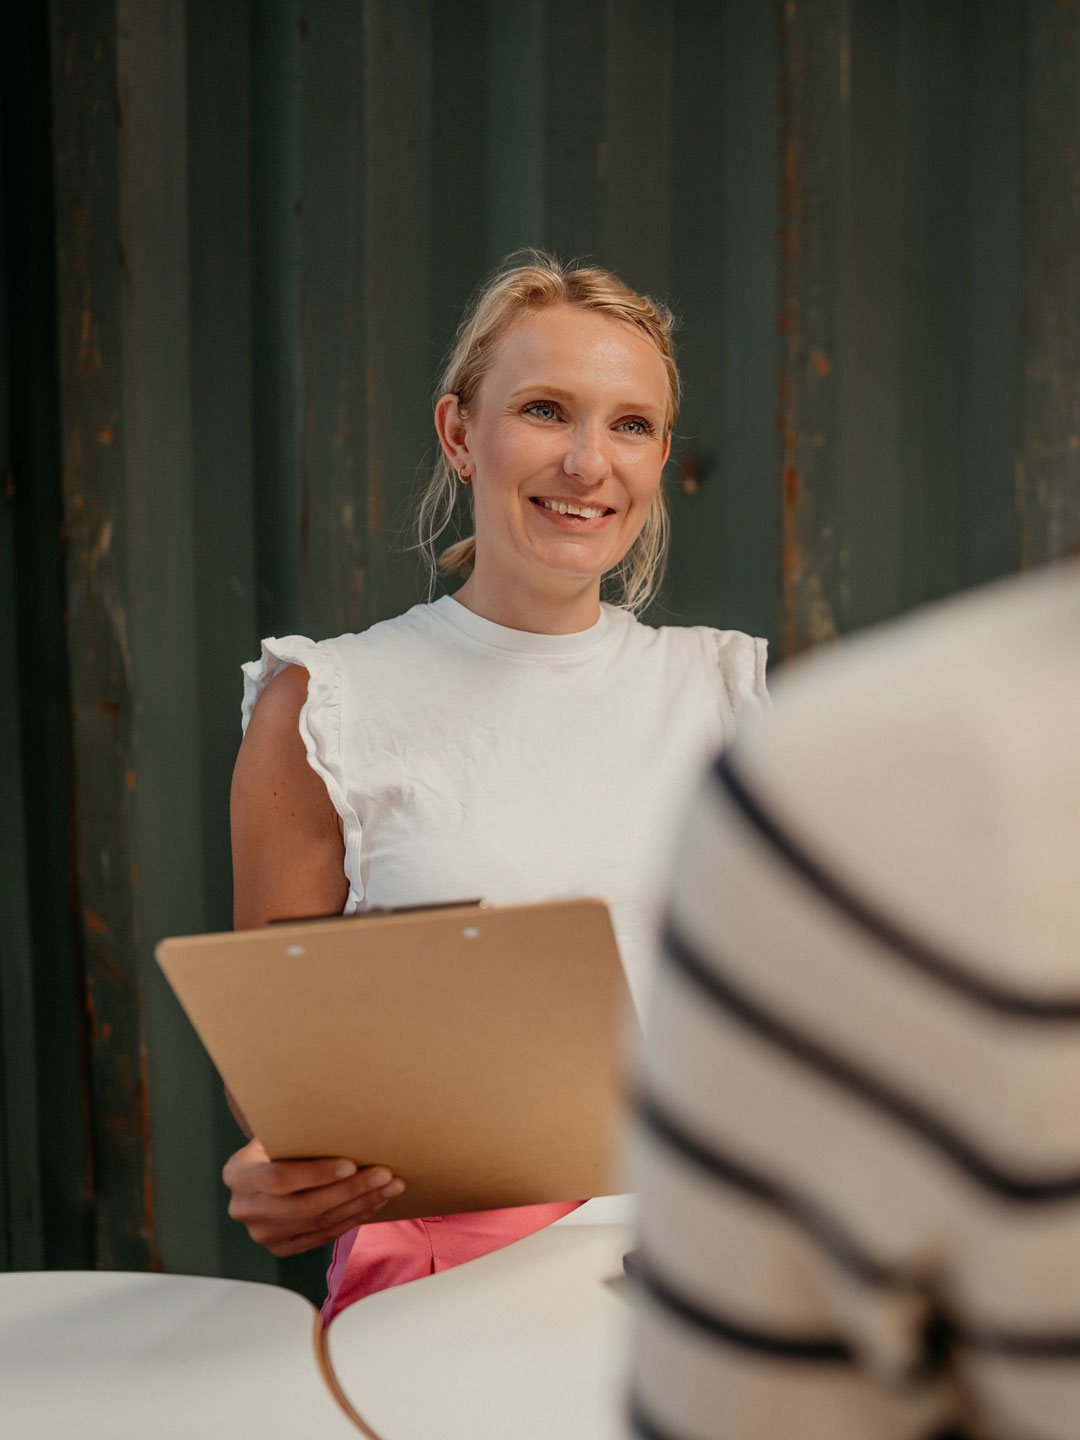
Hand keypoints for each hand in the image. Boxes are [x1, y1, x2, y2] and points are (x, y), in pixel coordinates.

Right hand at [223, 1138, 404, 1256]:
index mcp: (238, 1173)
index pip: (279, 1179)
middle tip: (385, 1175)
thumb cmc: (275, 1142)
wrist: (260, 1170)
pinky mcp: (281, 1247)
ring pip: (319, 1223)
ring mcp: (263, 1233)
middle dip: (351, 1190)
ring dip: (360, 1205)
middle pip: (306, 1206)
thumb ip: (296, 1131)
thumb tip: (342, 1115)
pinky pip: (323, 1236)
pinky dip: (353, 1219)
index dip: (316, 1174)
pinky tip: (374, 1203)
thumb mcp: (275, 1131)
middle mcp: (246, 1209)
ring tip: (390, 1187)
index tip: (351, 1164)